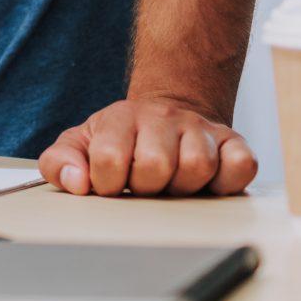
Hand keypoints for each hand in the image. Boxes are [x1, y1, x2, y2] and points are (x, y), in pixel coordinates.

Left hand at [39, 95, 256, 197]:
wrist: (167, 113)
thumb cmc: (121, 140)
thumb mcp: (81, 144)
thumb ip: (59, 162)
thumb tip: (76, 183)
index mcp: (122, 118)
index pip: (110, 158)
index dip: (108, 183)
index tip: (112, 185)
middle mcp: (164, 118)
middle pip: (156, 164)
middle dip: (146, 187)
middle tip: (145, 184)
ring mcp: (201, 129)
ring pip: (198, 166)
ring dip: (182, 187)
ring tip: (172, 183)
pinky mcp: (233, 143)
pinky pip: (241, 166)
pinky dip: (226, 182)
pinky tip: (207, 185)